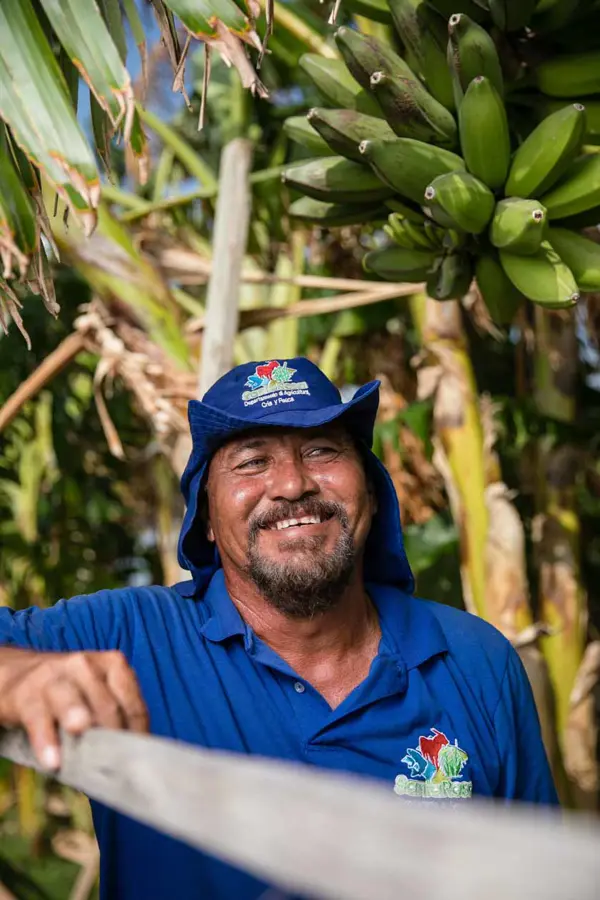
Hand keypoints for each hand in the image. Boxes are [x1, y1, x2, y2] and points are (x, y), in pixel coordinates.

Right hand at [0, 649, 148, 769]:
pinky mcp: (26, 696)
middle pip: (107, 706)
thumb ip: (117, 716)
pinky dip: (47, 741)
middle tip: (116, 766)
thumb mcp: (98, 693)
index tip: (135, 763)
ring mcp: (54, 678)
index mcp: (112, 664)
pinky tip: (53, 761)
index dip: (137, 737)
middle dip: (113, 737)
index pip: (133, 706)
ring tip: (83, 738)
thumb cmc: (71, 692)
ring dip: (78, 717)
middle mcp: (85, 665)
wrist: (21, 678)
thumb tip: (134, 755)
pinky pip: (39, 720)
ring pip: (71, 700)